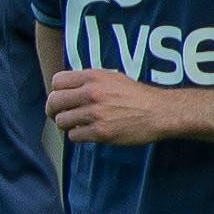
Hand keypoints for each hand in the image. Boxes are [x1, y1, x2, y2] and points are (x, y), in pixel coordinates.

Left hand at [47, 68, 177, 146]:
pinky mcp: (100, 132)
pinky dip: (78, 136)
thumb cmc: (136, 96)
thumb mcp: (113, 78)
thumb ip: (89, 81)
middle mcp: (92, 93)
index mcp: (94, 77)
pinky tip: (89, 132)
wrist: (160, 112)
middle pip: (53, 101)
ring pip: (61, 121)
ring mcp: (95, 113)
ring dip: (67, 124)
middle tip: (59, 114)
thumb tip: (65, 88)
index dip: (57, 91)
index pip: (57, 81)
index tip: (62, 98)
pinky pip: (74, 136)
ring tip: (78, 124)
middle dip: (53, 110)